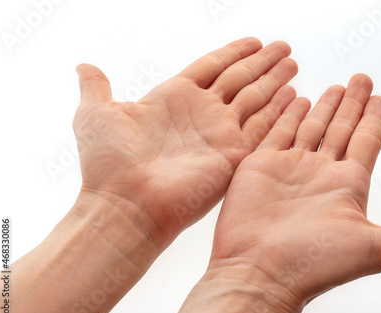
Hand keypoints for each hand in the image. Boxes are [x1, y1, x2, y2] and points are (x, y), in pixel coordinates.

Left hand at [72, 37, 297, 245]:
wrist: (125, 203)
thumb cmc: (108, 163)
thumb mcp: (96, 114)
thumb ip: (96, 87)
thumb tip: (85, 66)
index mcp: (174, 97)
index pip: (213, 66)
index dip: (235, 53)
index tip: (255, 41)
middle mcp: (201, 113)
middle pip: (240, 79)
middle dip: (263, 64)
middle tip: (285, 49)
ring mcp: (219, 134)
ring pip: (255, 99)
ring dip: (275, 83)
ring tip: (292, 65)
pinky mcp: (233, 155)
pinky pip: (263, 127)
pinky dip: (279, 112)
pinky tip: (294, 97)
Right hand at [206, 74, 380, 312]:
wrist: (259, 271)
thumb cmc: (314, 264)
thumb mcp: (375, 248)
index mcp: (347, 186)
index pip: (366, 142)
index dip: (375, 119)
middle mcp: (320, 174)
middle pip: (342, 129)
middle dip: (352, 104)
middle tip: (361, 78)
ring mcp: (289, 168)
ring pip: (312, 127)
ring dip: (324, 106)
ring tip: (334, 86)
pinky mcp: (260, 165)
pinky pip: (277, 131)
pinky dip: (287, 115)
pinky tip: (297, 100)